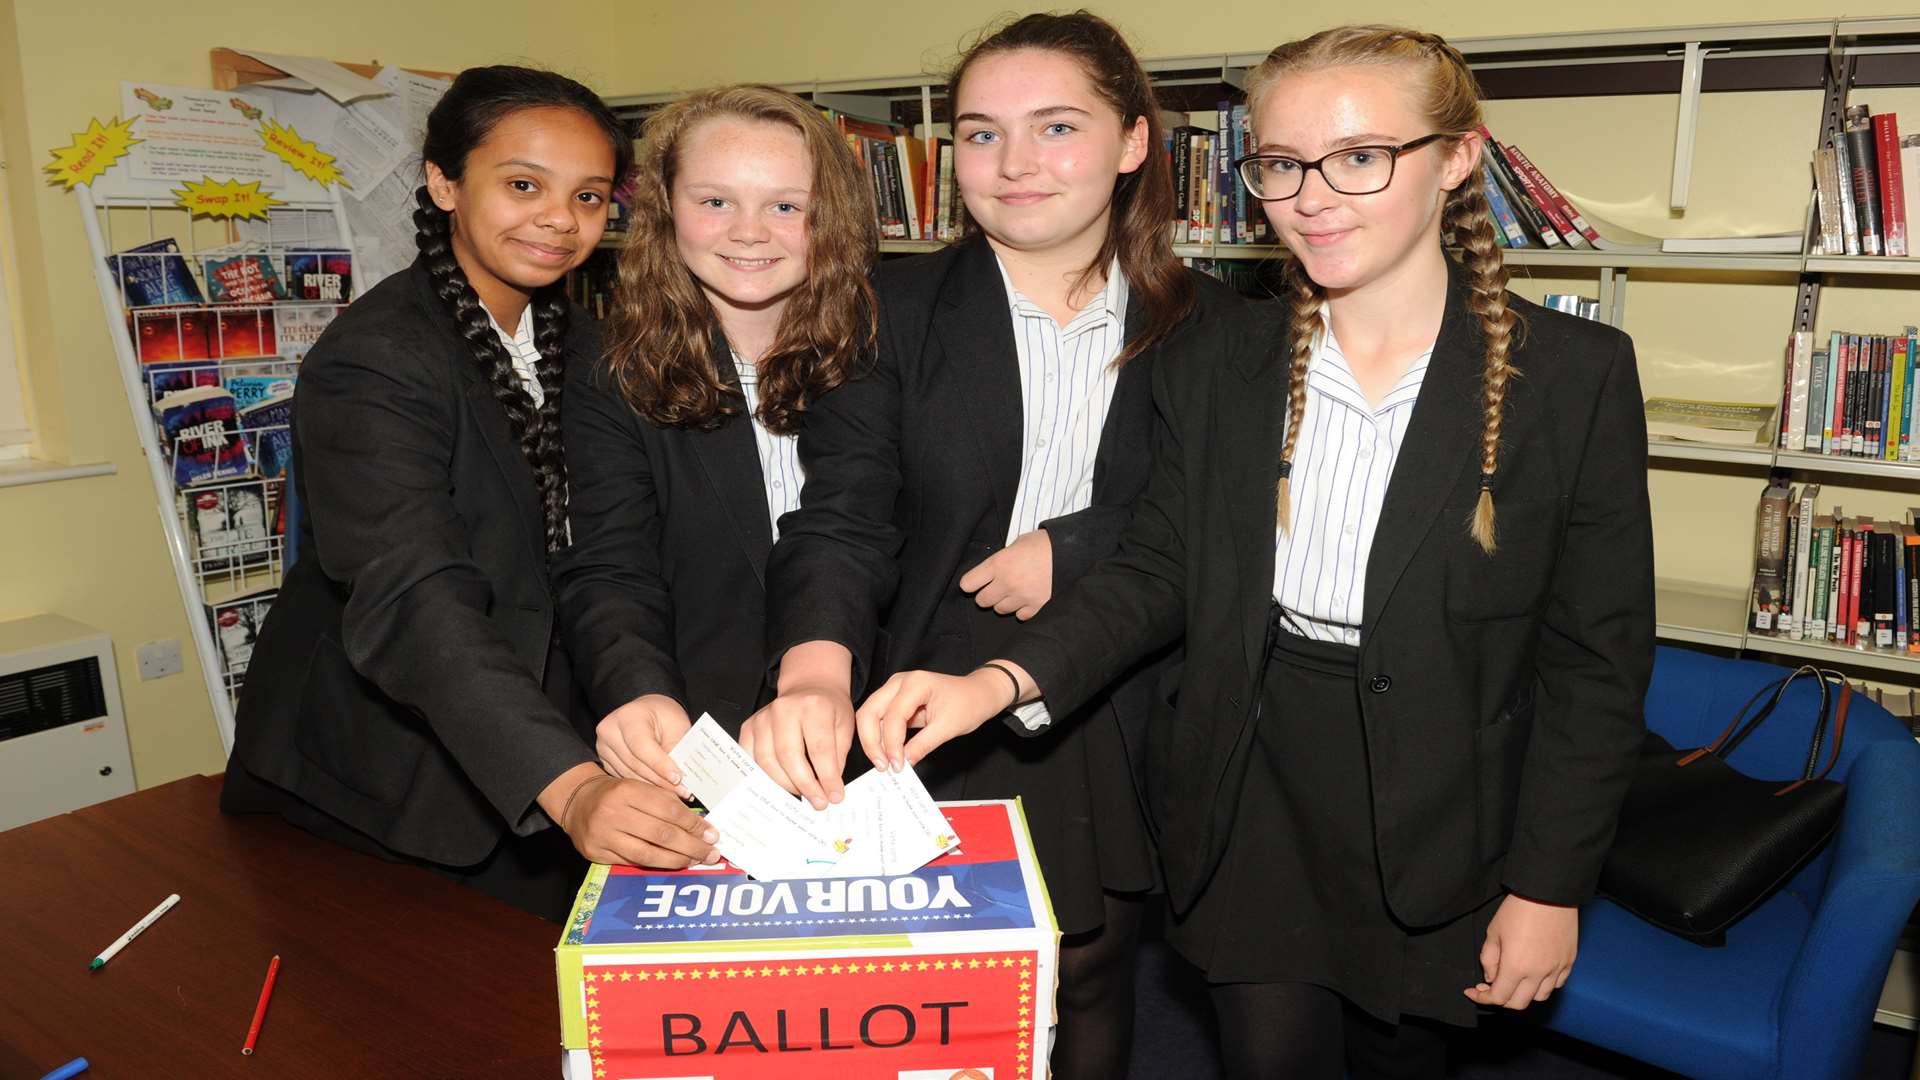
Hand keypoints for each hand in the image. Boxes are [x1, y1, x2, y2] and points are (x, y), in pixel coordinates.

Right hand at [542, 764, 718, 868]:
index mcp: (628, 790)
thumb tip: (701, 826)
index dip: (693, 824)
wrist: (578, 801)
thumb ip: (666, 802)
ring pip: (647, 855)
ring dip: (676, 860)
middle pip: (661, 834)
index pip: (668, 810)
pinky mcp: (596, 854)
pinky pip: (632, 863)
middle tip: (711, 853)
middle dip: (691, 846)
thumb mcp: (640, 787)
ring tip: (695, 861)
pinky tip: (672, 864)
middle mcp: (614, 813)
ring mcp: (603, 835)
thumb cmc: (617, 794)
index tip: (711, 834)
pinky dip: (655, 865)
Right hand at [596, 694, 692, 796]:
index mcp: (628, 716)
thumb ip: (677, 749)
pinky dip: (643, 785)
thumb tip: (680, 779)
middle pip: (635, 763)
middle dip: (660, 780)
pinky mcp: (604, 759)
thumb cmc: (664, 716)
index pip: (642, 746)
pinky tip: (660, 789)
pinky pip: (624, 777)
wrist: (648, 711)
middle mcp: (609, 730)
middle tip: (683, 791)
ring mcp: (603, 746)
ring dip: (653, 786)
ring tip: (676, 792)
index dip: (660, 765)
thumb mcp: (677, 726)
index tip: (678, 779)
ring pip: (629, 775)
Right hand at [741, 685, 854, 809]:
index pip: (820, 749)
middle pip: (790, 756)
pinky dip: (763, 776)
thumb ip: (837, 757)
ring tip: (802, 794)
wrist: (809, 687)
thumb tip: (828, 790)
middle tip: (818, 802)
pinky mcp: (750, 726)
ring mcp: (763, 717)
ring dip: (785, 784)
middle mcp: (785, 709)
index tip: (834, 797)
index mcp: (814, 706)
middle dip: (805, 785)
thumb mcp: (844, 727)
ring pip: (767, 761)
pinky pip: (750, 758)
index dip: (827, 777)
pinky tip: (779, 784)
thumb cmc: (828, 708)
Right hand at [856, 667, 1015, 769]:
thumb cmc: (968, 704)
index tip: (896, 766)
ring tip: (884, 763)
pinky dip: (879, 737)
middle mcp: (899, 682)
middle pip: (870, 711)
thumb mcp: (948, 727)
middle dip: (871, 741)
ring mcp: (895, 689)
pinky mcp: (895, 699)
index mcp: (915, 683)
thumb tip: (904, 763)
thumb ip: (923, 744)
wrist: (978, 694)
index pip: (893, 716)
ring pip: (870, 715)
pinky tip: (886, 754)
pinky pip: (879, 718)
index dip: (892, 743)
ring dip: (873, 740)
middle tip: (882, 766)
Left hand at [959, 529, 1051, 619]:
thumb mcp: (1017, 543)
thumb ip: (1002, 558)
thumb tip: (994, 570)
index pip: (968, 583)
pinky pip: (1020, 616)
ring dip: (1004, 602)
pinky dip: (1022, 609)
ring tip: (1014, 592)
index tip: (976, 582)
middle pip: (982, 601)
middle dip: (986, 594)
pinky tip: (1026, 599)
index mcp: (998, 564)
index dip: (970, 583)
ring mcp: (1021, 596)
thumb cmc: (1043, 543)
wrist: (1070, 552)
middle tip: (995, 588)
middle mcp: (1007, 582)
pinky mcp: (1036, 606)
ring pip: (1000, 610)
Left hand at [1464, 893, 1578, 1009]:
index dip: (1483, 998)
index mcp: (1516, 966)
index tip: (1474, 991)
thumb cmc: (1519, 908)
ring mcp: (1556, 969)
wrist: (1549, 893)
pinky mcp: (1569, 961)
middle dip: (1502, 999)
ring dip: (1524, 994)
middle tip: (1491, 987)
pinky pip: (1557, 984)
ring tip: (1515, 980)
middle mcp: (1538, 973)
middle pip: (1519, 1003)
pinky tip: (1535, 974)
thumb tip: (1491, 978)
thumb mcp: (1494, 931)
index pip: (1498, 997)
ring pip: (1540, 997)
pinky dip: (1544, 985)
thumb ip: (1489, 959)